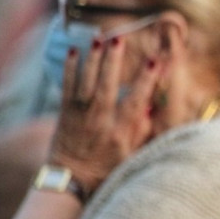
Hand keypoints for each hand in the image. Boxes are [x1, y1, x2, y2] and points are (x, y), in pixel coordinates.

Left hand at [49, 36, 157, 193]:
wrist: (72, 181)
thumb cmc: (107, 167)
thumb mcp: (131, 153)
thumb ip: (141, 129)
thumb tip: (150, 105)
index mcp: (120, 131)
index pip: (136, 100)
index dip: (146, 80)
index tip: (154, 61)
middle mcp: (100, 121)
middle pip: (107, 85)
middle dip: (113, 60)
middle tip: (119, 39)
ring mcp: (80, 116)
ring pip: (86, 82)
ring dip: (92, 58)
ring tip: (98, 38)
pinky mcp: (65, 114)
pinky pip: (66, 86)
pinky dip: (70, 68)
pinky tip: (73, 51)